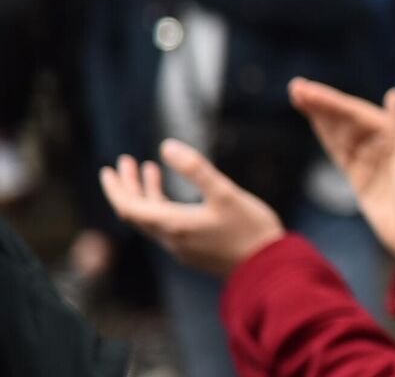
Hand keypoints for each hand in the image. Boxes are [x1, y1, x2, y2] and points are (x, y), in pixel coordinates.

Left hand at [100, 139, 283, 276]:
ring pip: (152, 218)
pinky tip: (175, 195)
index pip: (129, 207)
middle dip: (128, 186)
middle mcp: (172, 238)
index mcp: (173, 224)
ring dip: (146, 194)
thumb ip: (196, 169)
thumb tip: (166, 146)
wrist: (267, 267)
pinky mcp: (194, 250)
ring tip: (148, 169)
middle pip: (136, 212)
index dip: (116, 188)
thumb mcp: (226, 193)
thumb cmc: (249, 229)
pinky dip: (162, 205)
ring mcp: (182, 246)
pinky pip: (167, 225)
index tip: (108, 170)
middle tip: (125, 162)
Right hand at [289, 79, 394, 264]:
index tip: (308, 90)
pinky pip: (339, 151)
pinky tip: (316, 122)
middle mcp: (382, 144)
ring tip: (298, 97)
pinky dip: (327, 136)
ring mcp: (369, 160)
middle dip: (322, 104)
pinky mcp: (360, 178)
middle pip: (346, 119)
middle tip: (295, 87)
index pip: (358, 113)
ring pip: (340, 132)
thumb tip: (394, 94)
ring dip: (321, 116)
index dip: (333, 101)